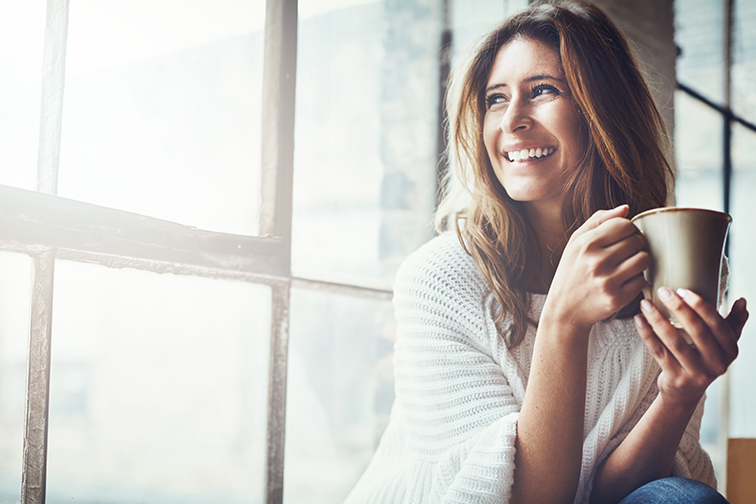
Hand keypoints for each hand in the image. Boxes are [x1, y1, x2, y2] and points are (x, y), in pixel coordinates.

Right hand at [545, 205, 649, 332]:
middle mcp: (597, 261)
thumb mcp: (575, 243)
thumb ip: (598, 221)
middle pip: (637, 241)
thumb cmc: (571, 272)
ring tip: (627, 265)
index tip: (621, 237)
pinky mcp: (617, 298)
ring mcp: (607, 281)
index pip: (624, 224)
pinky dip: (636, 280)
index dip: (627, 229)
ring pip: (644, 259)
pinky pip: (641, 280)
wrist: (564, 309)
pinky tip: (624, 281)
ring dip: (639, 261)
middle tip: (624, 253)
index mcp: (586, 244)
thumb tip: (625, 208)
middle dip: (635, 244)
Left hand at [635, 288, 748, 407]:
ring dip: (658, 320)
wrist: (686, 392)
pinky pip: (658, 352)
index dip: (700, 306)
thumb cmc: (704, 359)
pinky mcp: (676, 378)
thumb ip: (733, 323)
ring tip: (645, 303)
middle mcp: (716, 363)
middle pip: (696, 331)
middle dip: (678, 308)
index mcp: (730, 350)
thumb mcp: (723, 344)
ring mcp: (696, 373)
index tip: (683, 290)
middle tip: (663, 291)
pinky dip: (647, 334)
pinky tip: (639, 319)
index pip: (717, 324)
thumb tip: (742, 301)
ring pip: (674, 341)